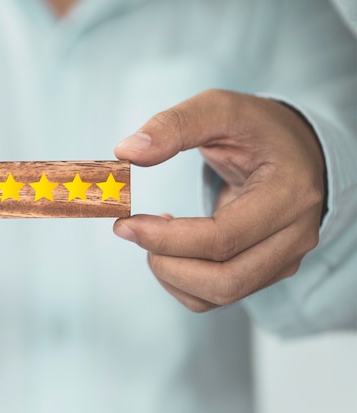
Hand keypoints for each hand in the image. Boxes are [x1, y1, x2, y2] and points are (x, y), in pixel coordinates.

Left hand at [113, 89, 324, 311]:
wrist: (294, 150)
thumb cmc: (256, 128)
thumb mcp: (220, 108)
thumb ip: (175, 125)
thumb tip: (126, 152)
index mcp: (289, 194)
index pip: (223, 238)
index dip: (167, 238)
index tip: (125, 224)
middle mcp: (295, 235)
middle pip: (224, 281)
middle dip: (166, 263)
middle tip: (132, 230)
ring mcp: (285, 259)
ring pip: (220, 295)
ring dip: (171, 274)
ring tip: (154, 232)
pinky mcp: (267, 270)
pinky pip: (218, 295)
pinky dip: (182, 280)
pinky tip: (173, 245)